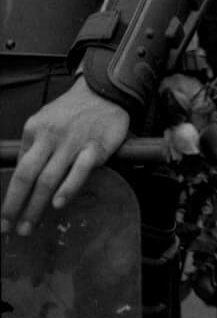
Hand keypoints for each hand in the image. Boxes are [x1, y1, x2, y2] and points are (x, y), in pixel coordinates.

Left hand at [1, 78, 130, 236]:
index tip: (5, 218)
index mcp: (34, 130)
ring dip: (36, 205)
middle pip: (28, 176)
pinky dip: (68, 187)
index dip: (10, 197)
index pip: (18, 169)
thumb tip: (23, 179)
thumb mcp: (45, 120)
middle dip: (16, 206)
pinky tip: (59, 203)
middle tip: (11, 228)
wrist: (106, 89)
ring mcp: (74, 141)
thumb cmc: (73, 111)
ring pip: (49, 178)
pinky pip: (80, 169)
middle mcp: (51, 136)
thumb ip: (34, 147)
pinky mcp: (96, 145)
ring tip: (29, 225)